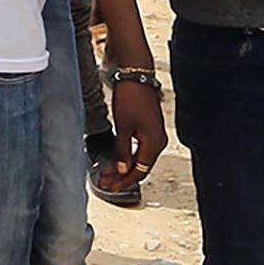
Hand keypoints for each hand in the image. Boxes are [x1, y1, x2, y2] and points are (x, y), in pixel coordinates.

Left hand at [103, 70, 168, 193]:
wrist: (137, 76)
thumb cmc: (130, 98)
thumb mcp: (123, 126)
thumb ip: (123, 150)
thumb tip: (123, 171)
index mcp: (154, 144)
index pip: (140, 171)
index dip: (124, 181)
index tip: (109, 188)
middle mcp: (158, 143)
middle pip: (140, 168)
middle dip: (122, 177)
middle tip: (105, 185)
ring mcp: (155, 137)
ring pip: (139, 159)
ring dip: (124, 169)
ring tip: (107, 175)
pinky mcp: (149, 130)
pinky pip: (139, 150)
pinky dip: (127, 158)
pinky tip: (117, 162)